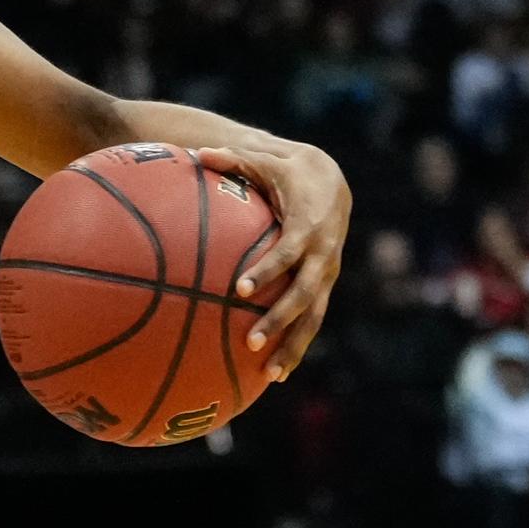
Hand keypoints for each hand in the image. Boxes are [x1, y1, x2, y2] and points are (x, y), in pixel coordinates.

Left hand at [198, 141, 349, 381]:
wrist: (334, 182)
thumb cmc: (289, 171)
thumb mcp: (266, 161)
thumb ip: (232, 160)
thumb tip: (194, 153)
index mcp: (308, 226)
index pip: (289, 253)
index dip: (268, 270)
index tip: (241, 289)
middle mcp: (323, 255)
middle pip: (304, 295)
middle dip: (279, 319)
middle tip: (250, 341)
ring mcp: (327, 274)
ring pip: (314, 317)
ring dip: (293, 345)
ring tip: (270, 374)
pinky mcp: (326, 286)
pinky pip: (313, 320)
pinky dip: (298, 345)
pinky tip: (278, 372)